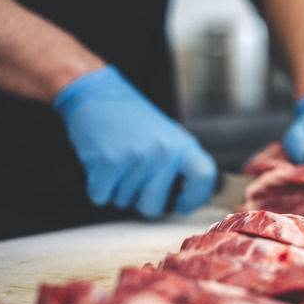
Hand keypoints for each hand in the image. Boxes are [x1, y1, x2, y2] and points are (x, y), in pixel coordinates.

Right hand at [54, 66, 216, 217]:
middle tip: (134, 178)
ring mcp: (137, 157)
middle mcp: (164, 152)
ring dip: (117, 189)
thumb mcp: (169, 138)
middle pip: (154, 207)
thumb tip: (193, 198)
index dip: (194, 199)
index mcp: (183, 146)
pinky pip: (102, 197)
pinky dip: (98, 188)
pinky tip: (102, 164)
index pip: (205, 178)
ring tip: (118, 162)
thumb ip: (181, 166)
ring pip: (124, 202)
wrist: (99, 96)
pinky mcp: (108, 163)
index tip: (180, 204)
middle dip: (139, 201)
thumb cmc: (134, 122)